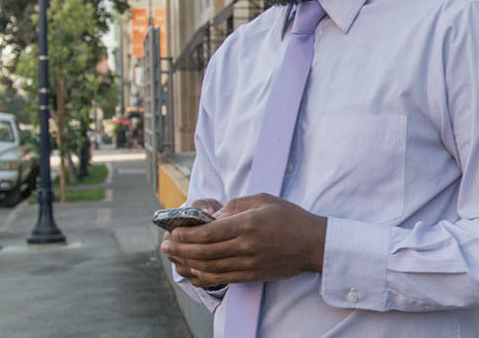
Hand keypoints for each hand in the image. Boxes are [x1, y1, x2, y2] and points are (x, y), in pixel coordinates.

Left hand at [160, 193, 327, 286]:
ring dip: (187, 263)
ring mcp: (249, 263)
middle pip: (204, 252)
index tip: (173, 231)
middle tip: (165, 246)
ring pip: (210, 267)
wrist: (313, 244)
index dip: (186, 235)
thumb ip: (236, 204)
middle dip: (180, 249)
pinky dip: (203, 276)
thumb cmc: (290, 218)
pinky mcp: (252, 275)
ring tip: (174, 258)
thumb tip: (213, 215)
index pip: (209, 233)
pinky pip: (222, 278)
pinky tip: (193, 272)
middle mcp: (246, 246)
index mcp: (248, 224)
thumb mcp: (264, 200)